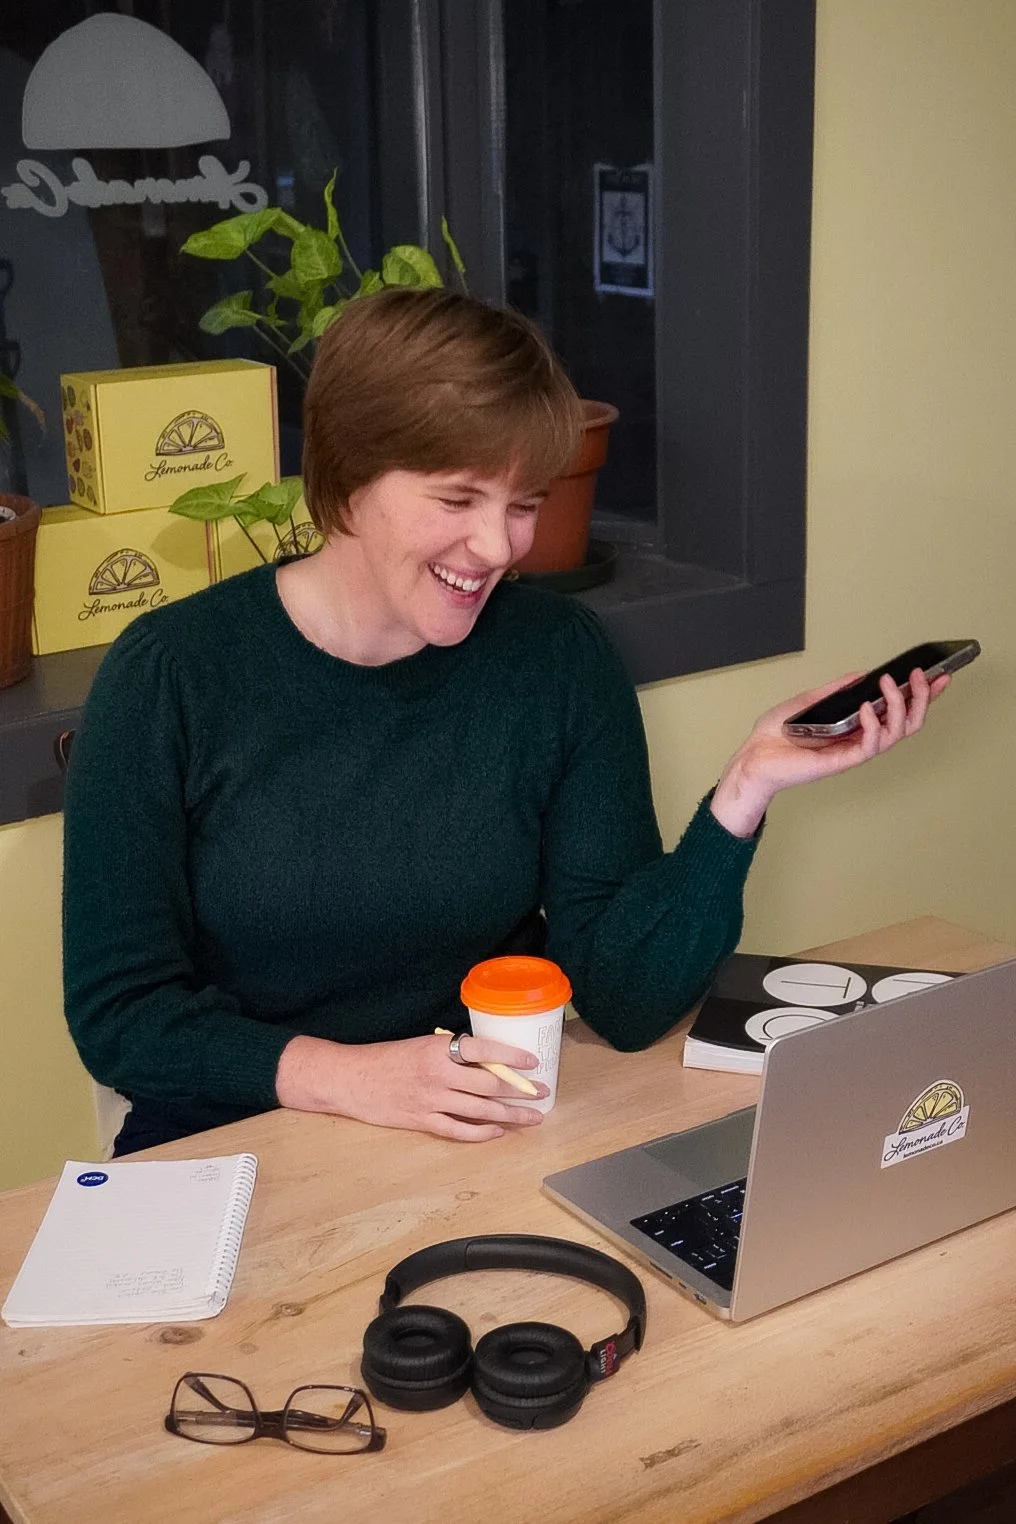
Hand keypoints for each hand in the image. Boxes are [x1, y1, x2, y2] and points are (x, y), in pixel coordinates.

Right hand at [275, 1030, 547, 1141]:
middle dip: (520, 1091)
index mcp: (438, 1048)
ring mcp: (431, 1101)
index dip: (512, 1057)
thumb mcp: (421, 1044)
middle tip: (542, 1093)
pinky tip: (498, 1132)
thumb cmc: (386, 1058)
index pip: (484, 1050)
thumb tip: (487, 1060)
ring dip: (510, 1115)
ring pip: (480, 1110)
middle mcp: (438, 1074)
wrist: (351, 1079)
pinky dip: (481, 1133)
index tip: (533, 1063)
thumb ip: (451, 1052)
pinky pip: (459, 1130)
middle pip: (489, 1084)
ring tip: (532, 1117)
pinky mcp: (422, 1121)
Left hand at [710, 667, 949, 837]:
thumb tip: (860, 674)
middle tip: (924, 675)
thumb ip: (836, 690)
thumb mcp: (808, 701)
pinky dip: (872, 725)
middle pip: (907, 723)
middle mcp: (860, 740)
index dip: (922, 695)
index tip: (940, 675)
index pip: (898, 711)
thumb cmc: (776, 734)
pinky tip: (866, 707)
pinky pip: (869, 746)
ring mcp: (853, 751)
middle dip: (922, 698)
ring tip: (891, 683)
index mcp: (856, 726)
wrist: (753, 757)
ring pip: (895, 734)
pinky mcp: (841, 762)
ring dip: (898, 706)